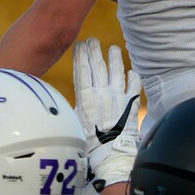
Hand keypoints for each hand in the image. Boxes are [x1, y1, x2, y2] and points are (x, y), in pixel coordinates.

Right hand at [73, 39, 140, 189]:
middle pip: (98, 66)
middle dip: (95, 51)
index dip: (81, 55)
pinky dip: (133, 78)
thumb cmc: (88, 144)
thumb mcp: (74, 123)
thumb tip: (60, 104)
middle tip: (93, 40)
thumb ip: (72, 109)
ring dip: (115, 59)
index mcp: (85, 96)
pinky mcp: (131, 104)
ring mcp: (118, 97)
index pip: (82, 69)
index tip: (80, 44)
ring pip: (117, 72)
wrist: (110, 154)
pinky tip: (132, 72)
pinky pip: (133, 87)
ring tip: (114, 49)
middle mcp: (102, 93)